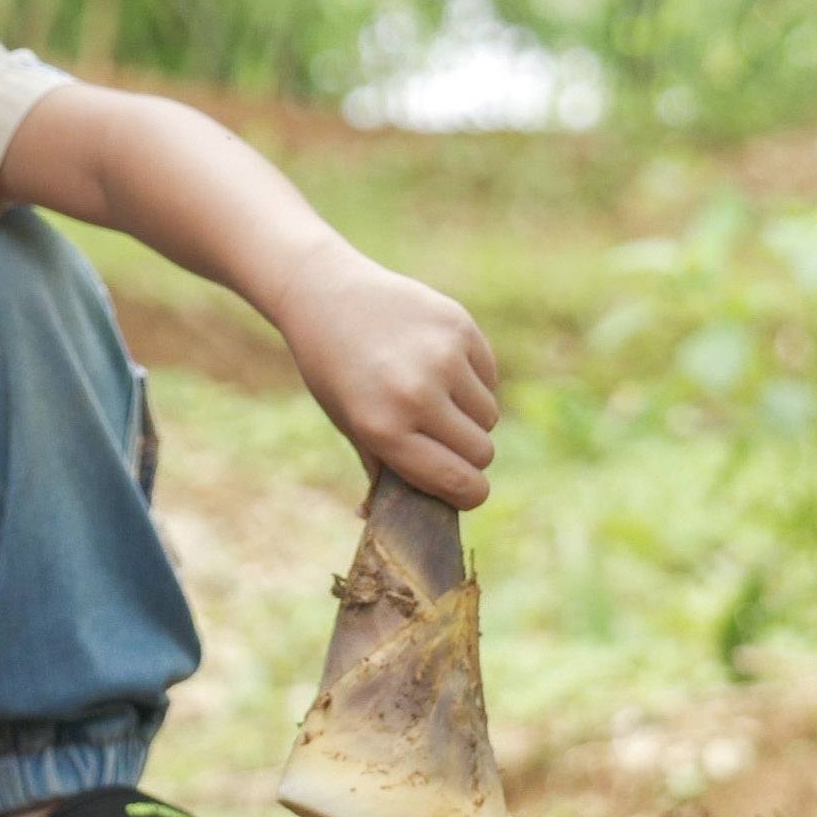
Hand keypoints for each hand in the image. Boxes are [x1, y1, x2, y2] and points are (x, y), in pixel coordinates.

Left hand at [267, 241, 498, 507]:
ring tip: (435, 398)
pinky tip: (439, 366)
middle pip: (482, 452)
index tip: (465, 489)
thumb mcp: (347, 424)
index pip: (461, 483)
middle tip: (443, 440)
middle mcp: (416, 395)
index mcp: (384, 429)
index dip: (469, 494)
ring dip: (470, 417)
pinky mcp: (459, 326)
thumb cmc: (334, 370)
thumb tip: (384, 521)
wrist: (326, 294)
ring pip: (489, 416)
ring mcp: (442, 357)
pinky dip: (474, 381)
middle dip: (469, 455)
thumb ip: (380, 472)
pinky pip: (490, 377)